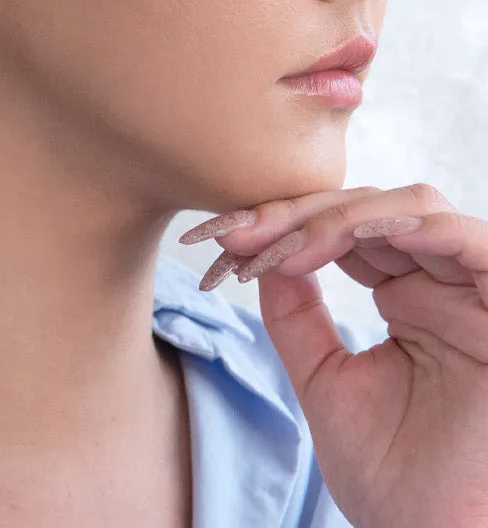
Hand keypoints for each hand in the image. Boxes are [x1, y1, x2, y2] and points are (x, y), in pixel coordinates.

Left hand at [177, 184, 487, 527]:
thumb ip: (296, 313)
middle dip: (296, 214)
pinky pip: (471, 243)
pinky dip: (417, 225)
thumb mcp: (323, 378)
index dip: (281, 224)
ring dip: (341, 217)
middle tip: (239, 236)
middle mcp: (438, 286)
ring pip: (413, 209)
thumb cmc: (391, 476)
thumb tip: (258, 250)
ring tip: (286, 245)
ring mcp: (471, 295)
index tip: (222, 240)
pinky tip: (358, 233)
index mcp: (405, 298)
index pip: (341, 230)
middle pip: (367, 209)